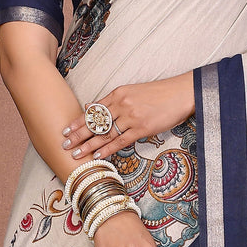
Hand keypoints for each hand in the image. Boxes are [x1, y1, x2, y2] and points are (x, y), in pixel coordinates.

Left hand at [62, 73, 194, 163]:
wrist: (181, 94)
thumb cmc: (159, 94)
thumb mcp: (133, 91)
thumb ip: (113, 100)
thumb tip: (92, 107)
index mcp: (118, 93)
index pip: (93, 110)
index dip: (78, 121)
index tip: (66, 129)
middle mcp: (122, 104)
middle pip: (95, 122)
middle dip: (78, 134)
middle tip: (64, 143)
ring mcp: (131, 117)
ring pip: (105, 133)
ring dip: (89, 145)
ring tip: (76, 154)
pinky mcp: (142, 128)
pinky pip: (120, 141)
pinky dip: (108, 149)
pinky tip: (98, 155)